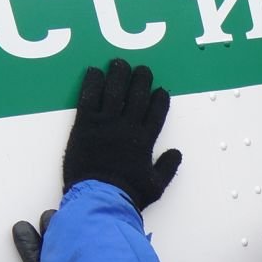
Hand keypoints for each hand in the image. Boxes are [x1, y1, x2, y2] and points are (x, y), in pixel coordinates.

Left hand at [62, 60, 181, 209]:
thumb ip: (167, 168)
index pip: (156, 113)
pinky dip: (92, 83)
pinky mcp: (85, 124)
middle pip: (137, 96)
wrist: (99, 198)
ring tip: (119, 62)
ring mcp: (105, 124)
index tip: (160, 90)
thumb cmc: (128, 194)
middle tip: (143, 69)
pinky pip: (89, 98)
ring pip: (114, 91)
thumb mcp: (156, 186)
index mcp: (145, 141)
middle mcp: (127, 127)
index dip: (159, 99)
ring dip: (118, 74)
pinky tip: (94, 72)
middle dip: (141, 80)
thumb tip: (176, 153)